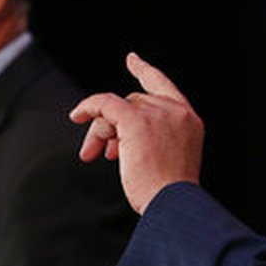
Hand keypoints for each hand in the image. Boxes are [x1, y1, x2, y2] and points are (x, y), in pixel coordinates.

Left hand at [70, 52, 203, 213]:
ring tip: (93, 155)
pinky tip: (76, 115)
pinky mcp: (136, 120)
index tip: (132, 60)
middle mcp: (176, 111)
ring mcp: (157, 113)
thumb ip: (151, 141)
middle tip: (102, 152)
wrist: (173, 205)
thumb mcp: (168, 162)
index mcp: (189, 120)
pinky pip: (105, 104)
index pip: (164, 86)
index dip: (145, 71)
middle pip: (133, 101)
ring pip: (117, 108)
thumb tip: (115, 137)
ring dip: (101, 130)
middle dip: (113, 124)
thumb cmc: (168, 195)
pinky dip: (89, 107)